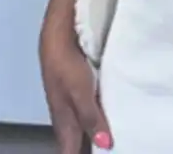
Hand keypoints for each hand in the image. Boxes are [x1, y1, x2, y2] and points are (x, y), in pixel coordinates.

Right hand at [40, 28, 112, 152]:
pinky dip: (98, 117)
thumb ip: (91, 118)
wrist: (58, 31)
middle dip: (89, 148)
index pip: (69, 152)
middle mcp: (66, 114)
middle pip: (76, 142)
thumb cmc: (66, 62)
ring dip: (94, 134)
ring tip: (113, 139)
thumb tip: (105, 145)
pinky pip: (89, 110)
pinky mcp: (79, 87)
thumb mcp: (80, 92)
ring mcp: (71, 100)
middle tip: (112, 149)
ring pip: (82, 126)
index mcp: (64, 121)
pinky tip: (111, 115)